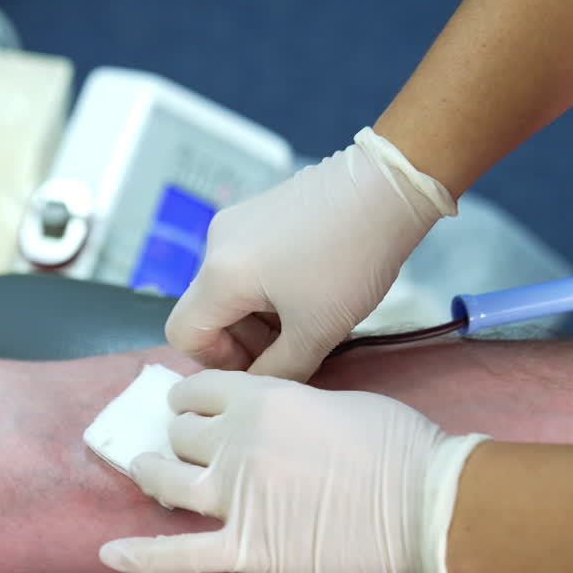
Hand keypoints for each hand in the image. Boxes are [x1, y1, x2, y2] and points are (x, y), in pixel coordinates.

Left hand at [99, 369, 488, 572]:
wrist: (424, 499)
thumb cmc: (395, 442)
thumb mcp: (334, 399)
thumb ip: (288, 406)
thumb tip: (274, 417)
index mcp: (259, 398)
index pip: (200, 390)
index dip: (192, 397)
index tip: (191, 403)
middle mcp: (235, 441)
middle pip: (181, 434)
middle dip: (179, 435)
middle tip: (182, 441)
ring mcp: (236, 495)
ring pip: (168, 480)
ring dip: (152, 472)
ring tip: (144, 469)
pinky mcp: (247, 545)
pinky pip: (182, 552)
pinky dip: (142, 554)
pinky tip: (111, 552)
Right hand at [165, 127, 455, 381]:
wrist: (388, 188)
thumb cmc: (351, 260)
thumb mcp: (316, 331)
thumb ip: (278, 371)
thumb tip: (258, 385)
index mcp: (220, 274)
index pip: (184, 334)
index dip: (216, 362)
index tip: (262, 364)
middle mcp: (215, 243)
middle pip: (209, 311)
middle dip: (244, 340)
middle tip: (293, 349)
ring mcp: (236, 222)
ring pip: (231, 289)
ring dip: (259, 315)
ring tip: (309, 318)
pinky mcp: (258, 210)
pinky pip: (248, 263)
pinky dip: (269, 288)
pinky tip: (312, 288)